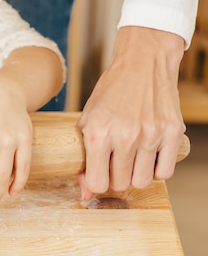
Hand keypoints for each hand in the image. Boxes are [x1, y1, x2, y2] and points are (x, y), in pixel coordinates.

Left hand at [77, 27, 185, 199]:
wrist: (142, 63)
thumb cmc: (111, 92)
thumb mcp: (87, 120)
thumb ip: (84, 157)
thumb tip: (85, 192)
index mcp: (98, 132)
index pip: (97, 182)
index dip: (96, 183)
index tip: (98, 174)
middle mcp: (125, 135)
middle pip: (120, 184)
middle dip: (115, 178)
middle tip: (114, 162)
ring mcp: (151, 134)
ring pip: (143, 182)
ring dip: (135, 175)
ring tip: (131, 158)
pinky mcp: (172, 133)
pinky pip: (165, 171)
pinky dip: (156, 168)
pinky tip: (148, 154)